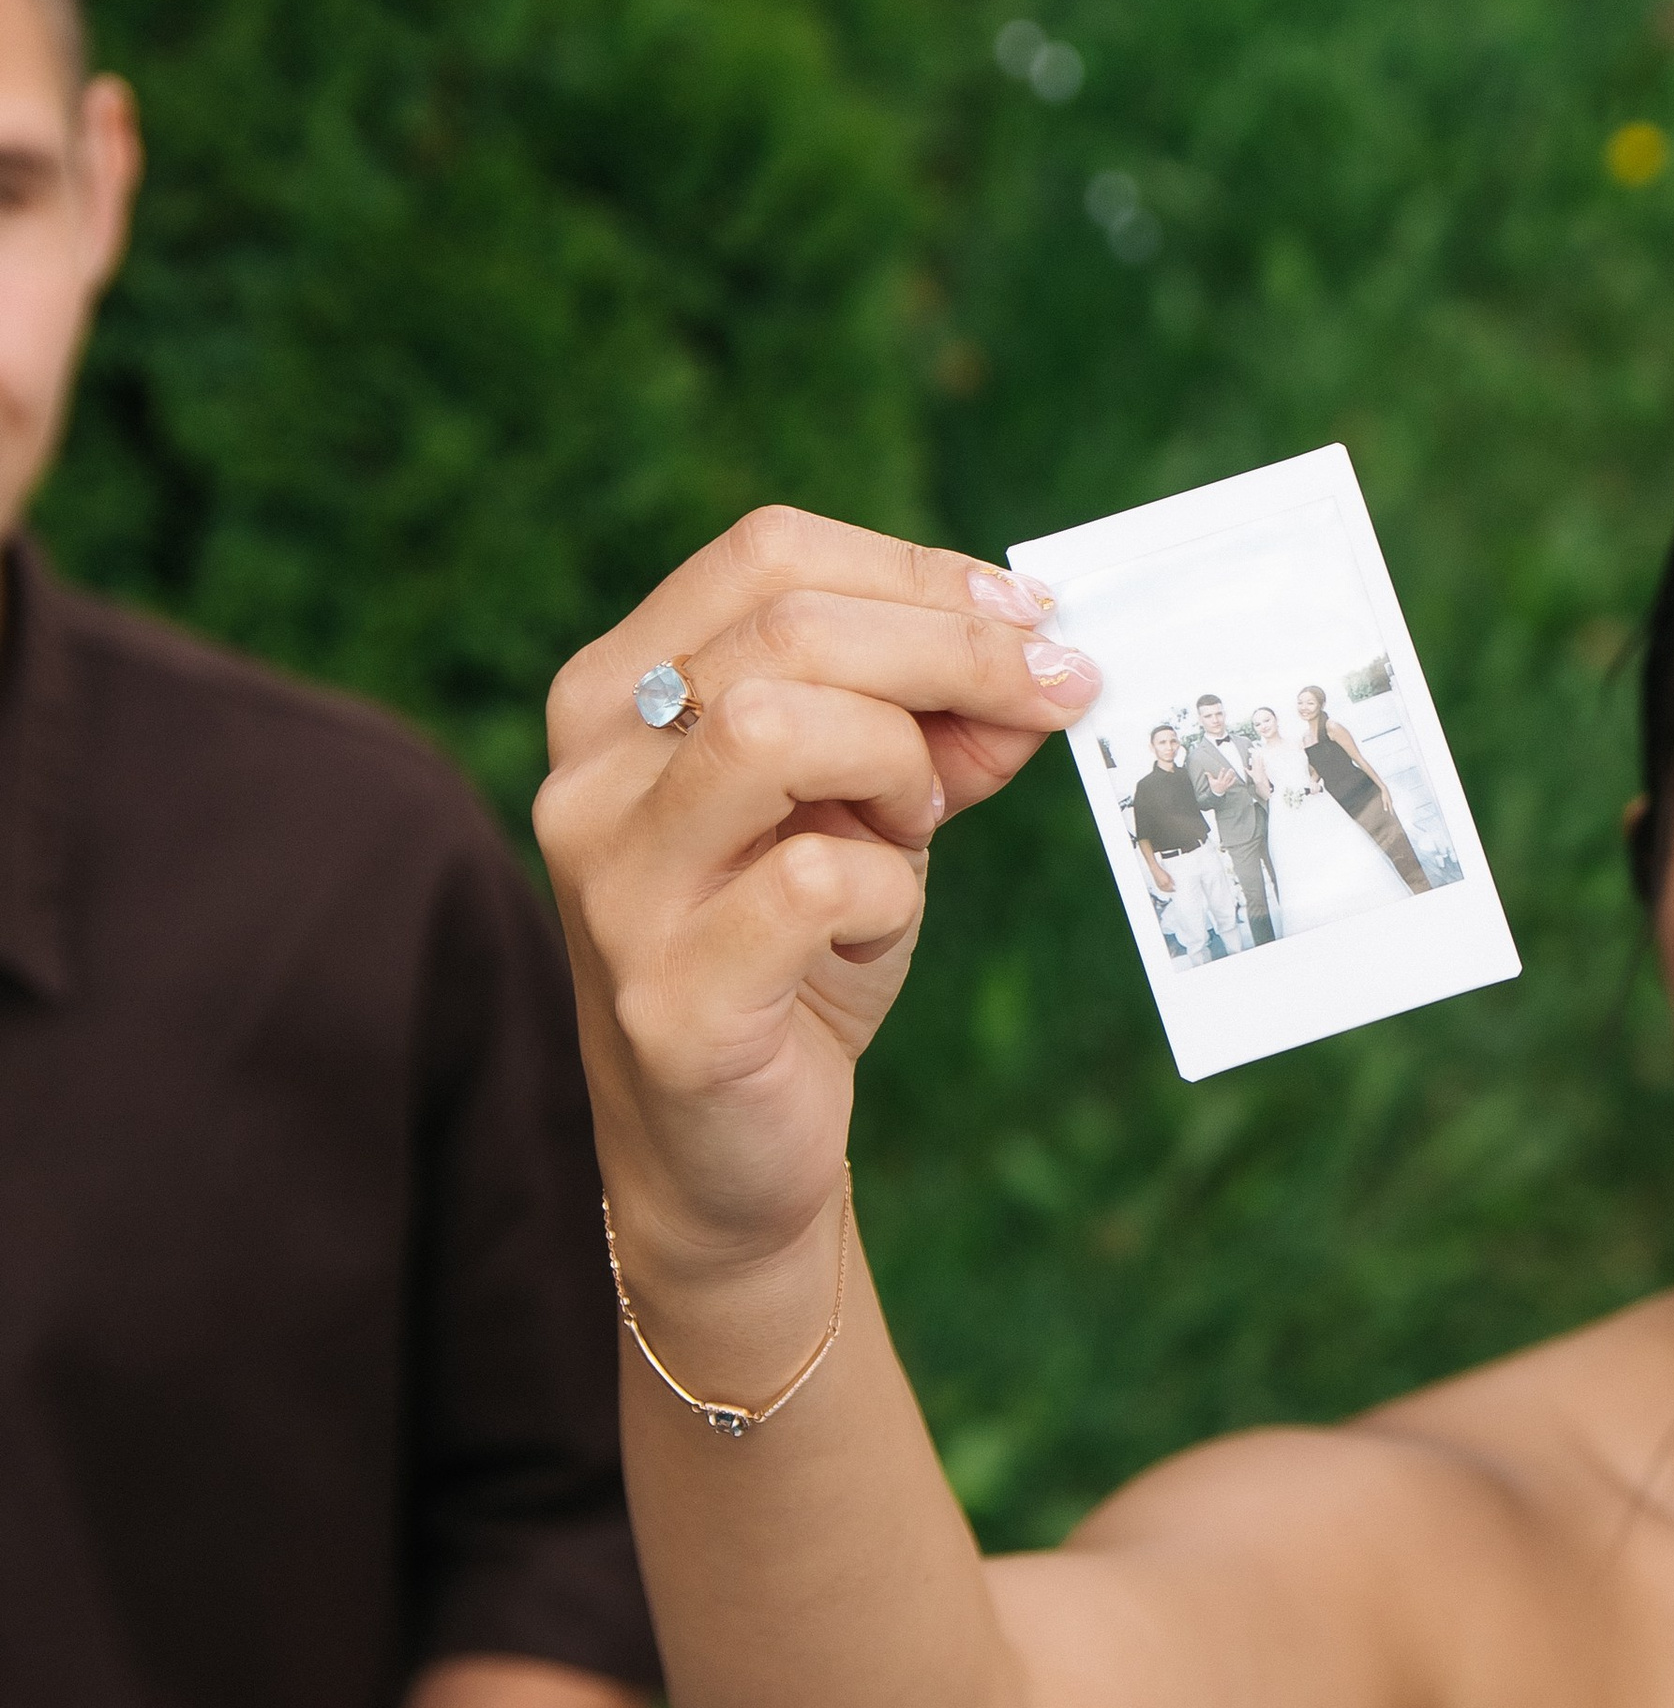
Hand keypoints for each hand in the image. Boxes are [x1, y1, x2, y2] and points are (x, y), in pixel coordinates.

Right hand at [538, 513, 1099, 1280]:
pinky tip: (875, 923)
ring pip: (770, 726)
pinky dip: (884, 888)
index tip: (1033, 617)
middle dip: (952, 653)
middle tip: (1049, 698)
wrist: (730, 1152)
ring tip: (914, 823)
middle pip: (784, 629)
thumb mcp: (873, 809)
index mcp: (617, 693)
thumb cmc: (796, 952)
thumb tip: (1046, 655)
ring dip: (895, 761)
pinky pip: (811, 880)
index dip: (918, 573)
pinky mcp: (666, 997)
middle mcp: (590, 774)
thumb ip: (941, 725)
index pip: (765, 556)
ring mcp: (616, 886)